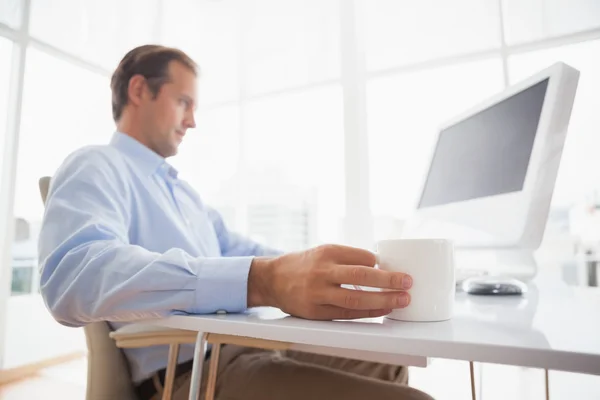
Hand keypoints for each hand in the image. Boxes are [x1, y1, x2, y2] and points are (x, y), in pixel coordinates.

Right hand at [248, 244, 411, 319]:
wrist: (272, 279)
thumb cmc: (304, 264)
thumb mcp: (323, 251)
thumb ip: (348, 258)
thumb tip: (379, 266)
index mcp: (327, 252)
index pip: (362, 257)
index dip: (380, 264)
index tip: (395, 268)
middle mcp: (322, 271)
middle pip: (361, 277)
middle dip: (388, 281)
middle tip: (408, 282)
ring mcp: (318, 293)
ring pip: (355, 299)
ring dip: (383, 300)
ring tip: (403, 299)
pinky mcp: (315, 311)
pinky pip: (346, 314)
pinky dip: (368, 313)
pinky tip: (383, 311)